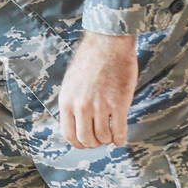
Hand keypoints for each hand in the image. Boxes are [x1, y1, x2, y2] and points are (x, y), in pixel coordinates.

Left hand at [58, 32, 137, 147]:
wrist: (107, 44)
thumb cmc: (90, 61)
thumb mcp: (71, 83)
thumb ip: (72, 102)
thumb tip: (74, 122)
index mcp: (66, 101)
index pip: (68, 134)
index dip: (78, 143)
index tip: (86, 143)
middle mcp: (80, 106)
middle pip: (86, 139)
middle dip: (94, 144)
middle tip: (100, 141)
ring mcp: (100, 105)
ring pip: (103, 137)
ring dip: (107, 140)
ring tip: (110, 137)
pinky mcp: (119, 103)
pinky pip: (119, 130)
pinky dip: (120, 139)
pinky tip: (120, 140)